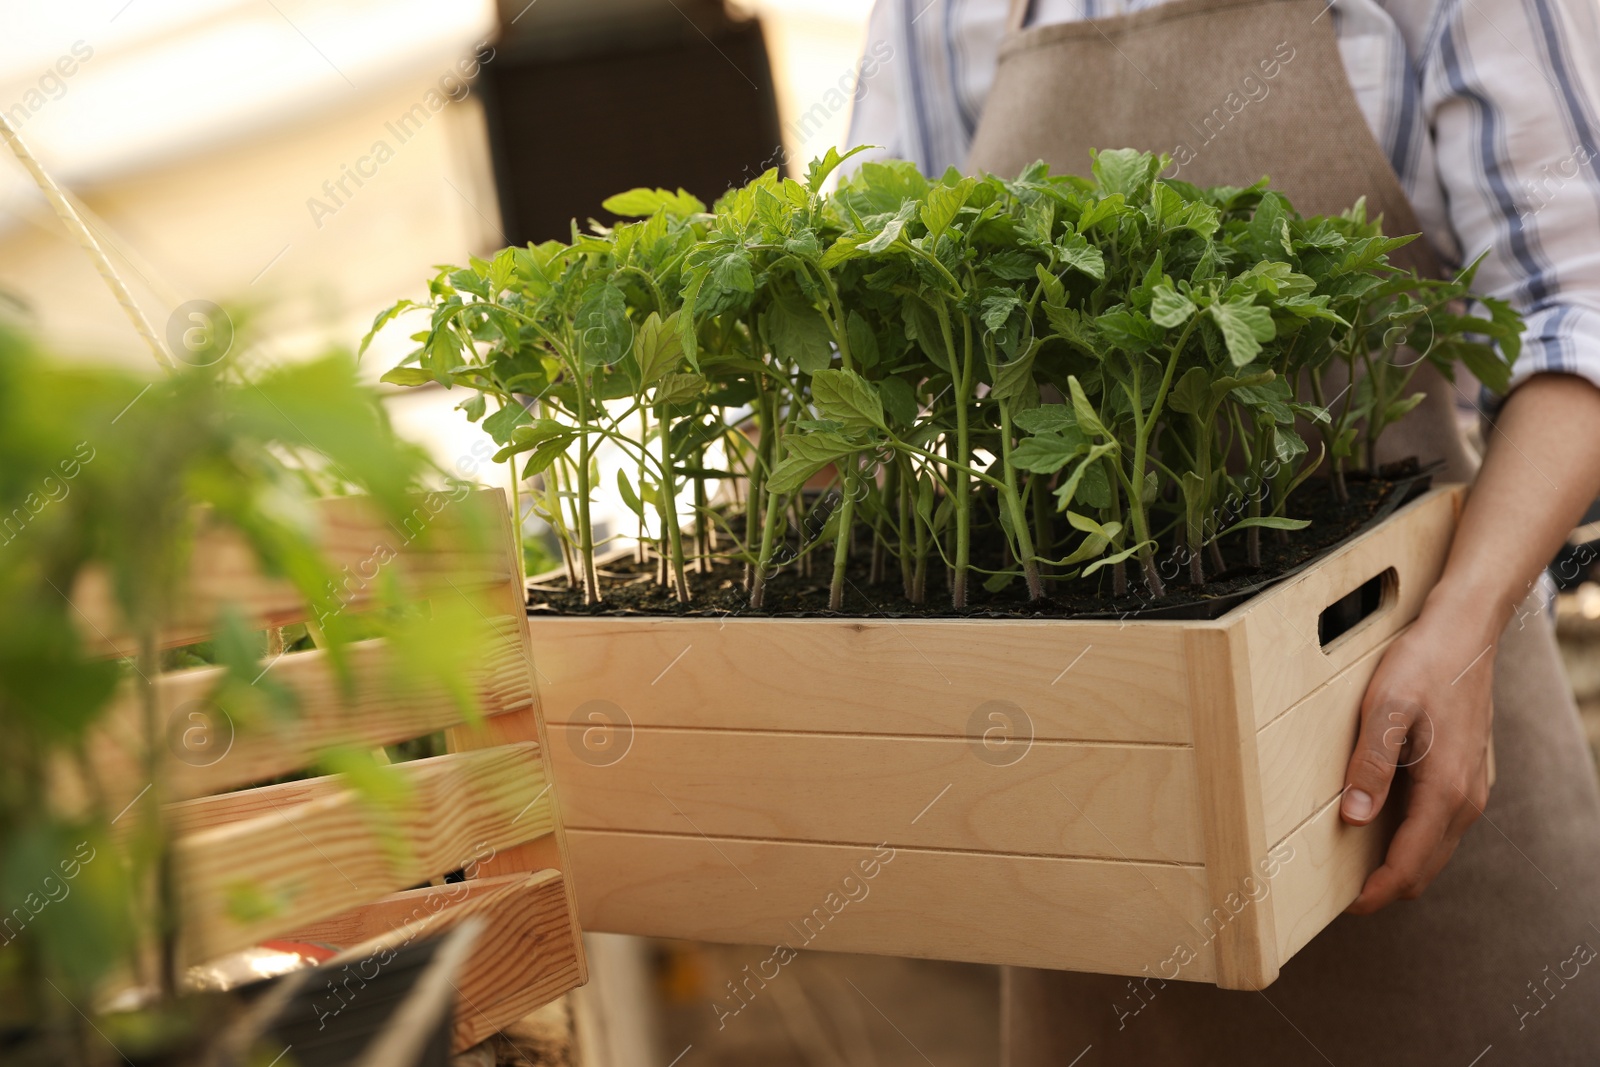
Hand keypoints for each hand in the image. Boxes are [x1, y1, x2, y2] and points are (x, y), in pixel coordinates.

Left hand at [1339, 605, 1495, 913]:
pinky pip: (1441, 824)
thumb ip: (1371, 764)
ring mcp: (1471, 787)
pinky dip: (1413, 839)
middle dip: (1388, 886)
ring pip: (1436, 847)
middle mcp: (1465, 798)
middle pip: (1426, 866)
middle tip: (1342, 892)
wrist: (1465, 634)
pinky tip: (1382, 825)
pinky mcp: (1467, 774)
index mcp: (1444, 789)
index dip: (1378, 892)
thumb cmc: (1422, 665)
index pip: (1410, 863)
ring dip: (1401, 863)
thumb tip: (1355, 818)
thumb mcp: (1385, 709)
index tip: (1347, 905)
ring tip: (1355, 864)